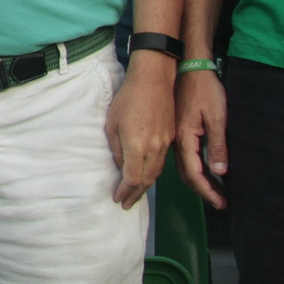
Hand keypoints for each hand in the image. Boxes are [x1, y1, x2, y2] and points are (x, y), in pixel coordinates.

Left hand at [104, 52, 175, 208]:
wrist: (154, 80)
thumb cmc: (128, 99)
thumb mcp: (112, 124)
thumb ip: (117, 149)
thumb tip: (121, 167)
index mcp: (138, 146)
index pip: (133, 179)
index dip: (125, 192)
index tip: (118, 199)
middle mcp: (154, 148)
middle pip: (147, 180)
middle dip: (136, 194)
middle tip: (126, 203)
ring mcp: (165, 143)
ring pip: (157, 172)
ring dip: (146, 186)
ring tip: (136, 194)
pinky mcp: (170, 136)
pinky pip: (162, 162)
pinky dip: (154, 173)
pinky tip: (147, 175)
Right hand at [174, 68, 227, 208]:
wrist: (188, 67)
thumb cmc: (204, 89)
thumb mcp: (217, 117)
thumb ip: (217, 145)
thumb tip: (219, 172)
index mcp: (185, 138)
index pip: (194, 173)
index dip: (208, 191)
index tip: (220, 203)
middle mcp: (176, 140)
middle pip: (186, 173)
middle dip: (202, 190)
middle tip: (219, 202)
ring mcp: (174, 134)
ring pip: (182, 165)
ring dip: (197, 180)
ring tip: (213, 190)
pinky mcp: (176, 129)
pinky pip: (182, 156)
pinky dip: (193, 168)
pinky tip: (202, 169)